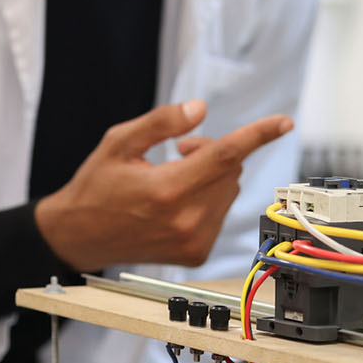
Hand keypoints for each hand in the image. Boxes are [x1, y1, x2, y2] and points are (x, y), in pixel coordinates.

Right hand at [35, 100, 292, 272]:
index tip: (283, 122)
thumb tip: (199, 110)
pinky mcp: (197, 253)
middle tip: (179, 150)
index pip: (224, 156)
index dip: (256, 135)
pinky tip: (177, 201)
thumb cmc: (96, 187)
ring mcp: (194, 241)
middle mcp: (185, 220)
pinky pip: (222, 211)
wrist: (79, 237)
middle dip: (212, 151)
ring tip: (174, 176)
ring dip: (211, 174)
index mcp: (167, 190)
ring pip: (229, 189)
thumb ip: (161, 123)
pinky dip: (208, 197)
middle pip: (230, 169)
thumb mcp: (118, 142)